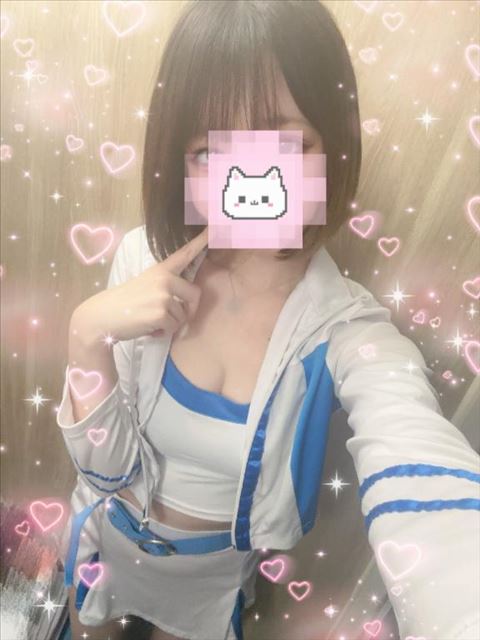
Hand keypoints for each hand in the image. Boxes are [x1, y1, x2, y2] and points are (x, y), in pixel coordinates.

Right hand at [74, 227, 207, 341]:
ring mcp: (163, 295)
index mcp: (161, 270)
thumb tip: (188, 303)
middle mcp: (165, 279)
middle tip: (168, 316)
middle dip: (187, 310)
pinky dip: (163, 332)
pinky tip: (148, 327)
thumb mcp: (146, 286)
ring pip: (183, 315)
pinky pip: (174, 327)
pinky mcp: (161, 312)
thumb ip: (166, 287)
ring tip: (149, 319)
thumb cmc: (125, 304)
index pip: (186, 253)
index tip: (215, 227)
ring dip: (170, 323)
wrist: (102, 317)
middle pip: (195, 294)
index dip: (202, 240)